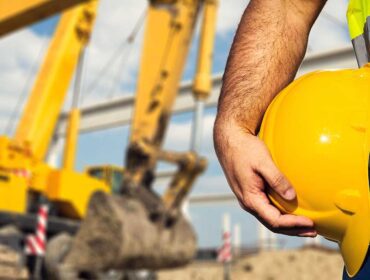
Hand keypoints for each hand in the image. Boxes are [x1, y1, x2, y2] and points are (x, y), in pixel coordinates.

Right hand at [213, 118, 315, 236]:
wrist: (230, 140)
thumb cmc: (245, 149)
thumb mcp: (263, 162)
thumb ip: (277, 180)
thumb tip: (292, 197)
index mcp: (250, 198)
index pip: (274, 220)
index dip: (293, 225)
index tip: (311, 224)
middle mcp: (248, 202)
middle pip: (272, 224)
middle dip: (293, 230)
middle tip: (313, 231)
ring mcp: (249, 198)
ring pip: (270, 218)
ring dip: (288, 224)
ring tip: (306, 225)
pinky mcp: (251, 192)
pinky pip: (267, 209)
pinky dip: (281, 214)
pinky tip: (291, 211)